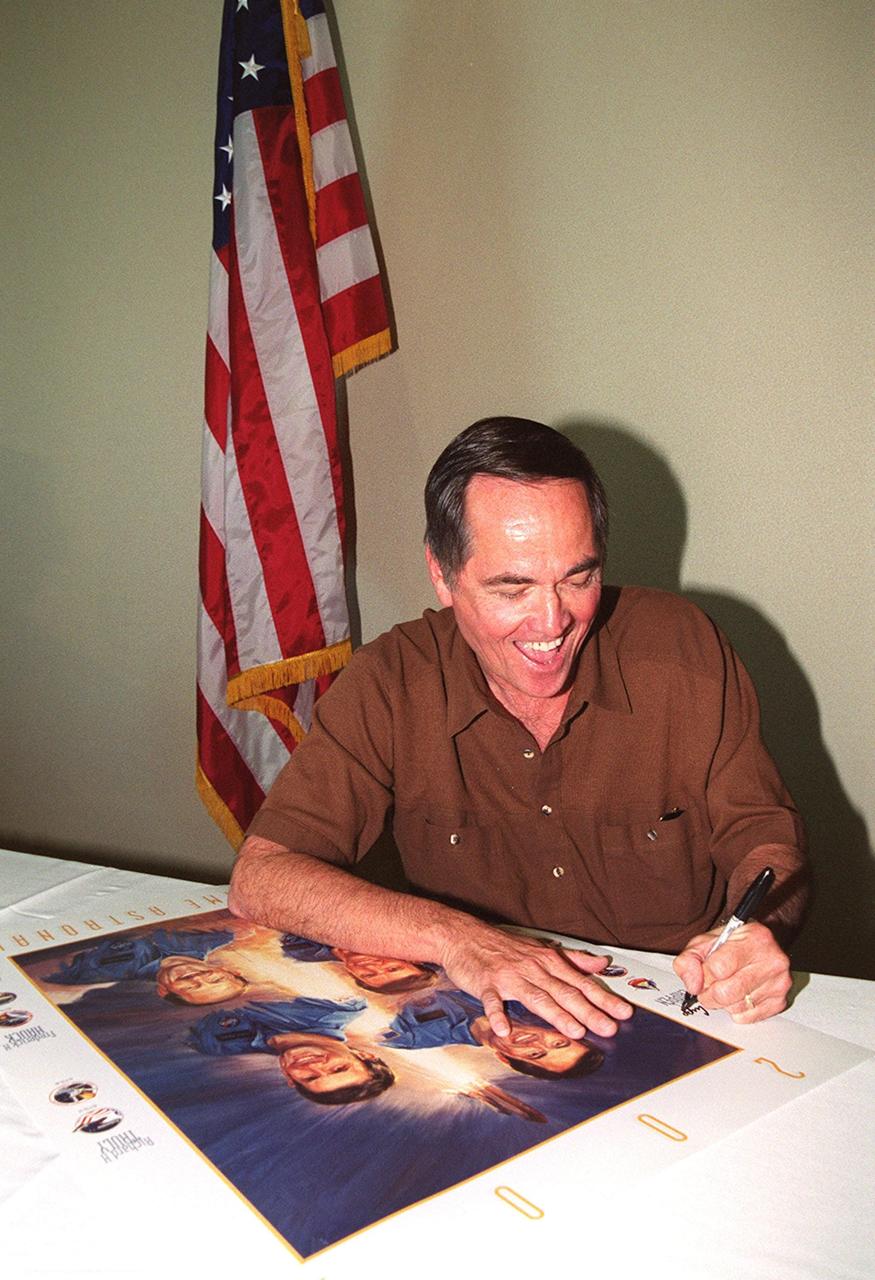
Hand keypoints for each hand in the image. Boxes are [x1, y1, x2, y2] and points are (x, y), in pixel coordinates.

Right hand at [439, 925, 632, 1038]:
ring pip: (537, 997)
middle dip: (589, 1011)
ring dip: (557, 1014)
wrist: (465, 936)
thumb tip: (600, 963)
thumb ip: (572, 959)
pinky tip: (505, 1029)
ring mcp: (510, 977)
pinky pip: (493, 1001)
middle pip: (565, 992)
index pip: (581, 983)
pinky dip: (498, 1015)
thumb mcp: (541, 949)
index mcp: (548, 962)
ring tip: (575, 1031)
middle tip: (609, 1028)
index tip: (623, 1013)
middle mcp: (533, 968)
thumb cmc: (504, 946)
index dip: (603, 998)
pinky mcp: (486, 984)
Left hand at [673, 921, 791, 1021]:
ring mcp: (779, 983)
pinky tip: (738, 995)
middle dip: (709, 994)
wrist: (758, 948)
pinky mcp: (780, 1001)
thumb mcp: (705, 942)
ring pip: (736, 1007)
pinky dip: (737, 1010)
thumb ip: (689, 960)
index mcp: (754, 938)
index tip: (702, 974)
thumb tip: (693, 985)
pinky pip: (748, 1017)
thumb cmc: (732, 945)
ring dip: (723, 1003)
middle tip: (707, 987)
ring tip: (725, 987)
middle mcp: (772, 960)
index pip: (718, 968)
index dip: (703, 975)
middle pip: (726, 992)